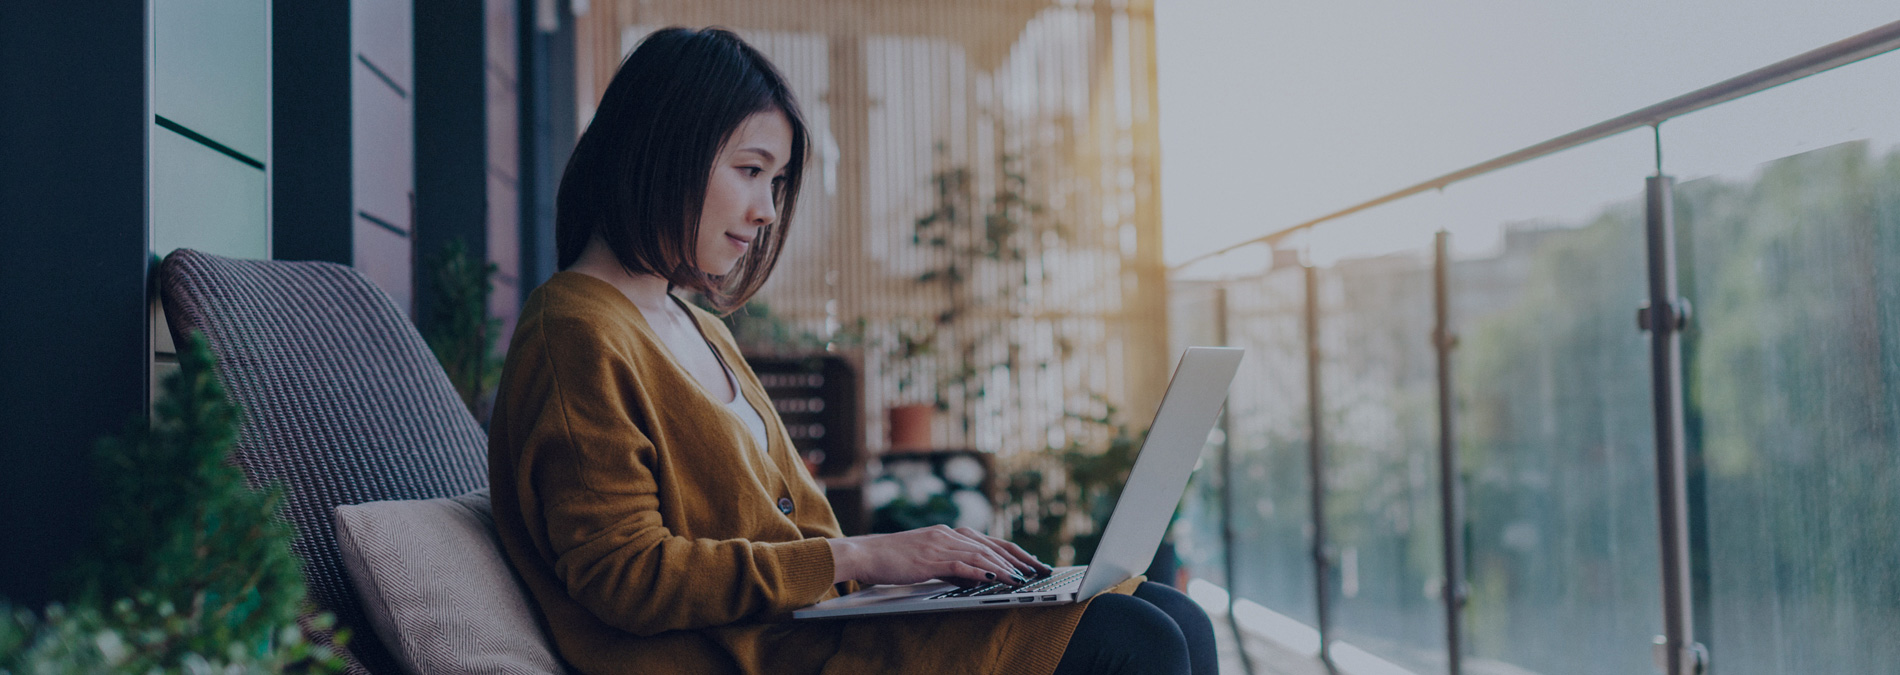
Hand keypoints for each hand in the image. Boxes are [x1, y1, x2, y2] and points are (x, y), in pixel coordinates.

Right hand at [827, 525, 1054, 585]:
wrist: (864, 553)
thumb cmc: (892, 558)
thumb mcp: (926, 559)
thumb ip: (950, 564)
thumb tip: (975, 577)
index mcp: (947, 532)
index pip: (989, 541)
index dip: (1013, 552)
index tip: (1031, 562)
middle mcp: (947, 534)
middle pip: (991, 545)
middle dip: (1017, 558)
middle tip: (1038, 569)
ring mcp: (938, 544)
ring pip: (980, 554)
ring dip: (1003, 567)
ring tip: (1022, 578)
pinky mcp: (929, 558)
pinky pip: (960, 564)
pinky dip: (979, 571)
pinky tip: (993, 578)